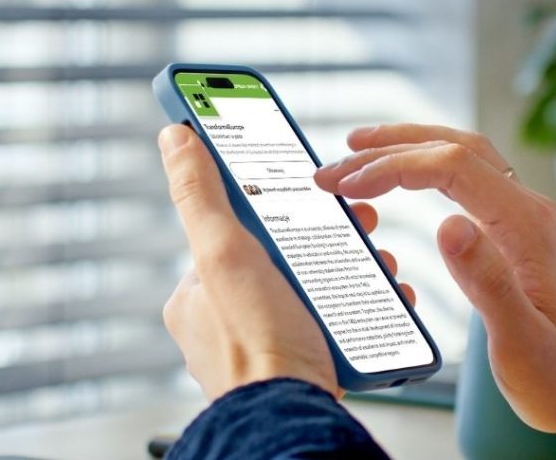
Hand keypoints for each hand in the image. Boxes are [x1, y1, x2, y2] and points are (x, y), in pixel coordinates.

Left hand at [157, 124, 413, 400]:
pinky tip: (379, 298)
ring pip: (311, 288)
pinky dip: (358, 307)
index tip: (310, 185)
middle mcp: (225, 321)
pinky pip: (330, 323)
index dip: (277, 199)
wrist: (296, 419)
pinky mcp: (300, 364)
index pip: (235, 227)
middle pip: (282, 255)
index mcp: (197, 294)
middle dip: (325, 235)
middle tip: (359, 220)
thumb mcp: (224, 253)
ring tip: (378, 261)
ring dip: (349, 269)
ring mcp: (264, 343)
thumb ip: (200, 194)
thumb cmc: (258, 344)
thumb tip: (175, 137)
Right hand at [314, 124, 555, 453]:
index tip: (348, 184)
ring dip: (411, 146)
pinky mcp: (516, 233)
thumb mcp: (519, 341)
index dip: (394, 167)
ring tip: (360, 149)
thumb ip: (486, 282)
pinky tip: (405, 176)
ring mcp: (524, 219)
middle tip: (336, 164)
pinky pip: (470, 180)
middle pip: (456, 148)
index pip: (453, 167)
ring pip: (465, 156)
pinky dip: (429, 167)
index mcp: (528, 227)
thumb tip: (446, 225)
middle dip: (391, 148)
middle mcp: (529, 211)